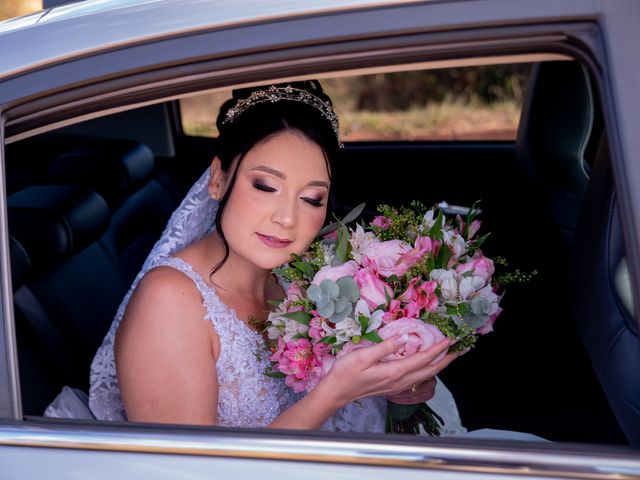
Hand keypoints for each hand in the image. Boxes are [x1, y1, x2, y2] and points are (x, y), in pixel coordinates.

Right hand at [322, 336, 458, 407]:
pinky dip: (427, 369)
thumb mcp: (362, 355)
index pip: (422, 359)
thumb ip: (385, 347)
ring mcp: (397, 386)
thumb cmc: (346, 372)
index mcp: (394, 371)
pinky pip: (416, 377)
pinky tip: (426, 364)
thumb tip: (405, 337)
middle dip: (446, 360)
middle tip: (459, 349)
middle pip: (429, 370)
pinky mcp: (393, 386)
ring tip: (448, 355)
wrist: (336, 392)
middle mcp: (399, 381)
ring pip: (424, 376)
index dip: (437, 349)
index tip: (450, 339)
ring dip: (438, 365)